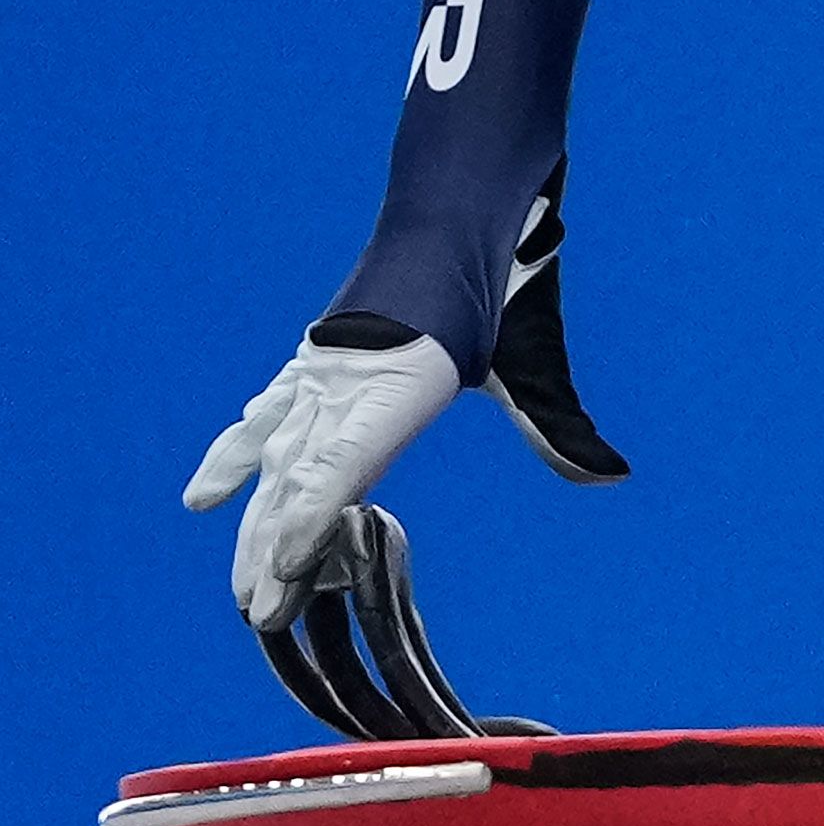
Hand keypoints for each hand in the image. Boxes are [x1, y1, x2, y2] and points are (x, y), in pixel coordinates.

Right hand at [186, 173, 626, 628]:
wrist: (452, 209)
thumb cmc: (498, 286)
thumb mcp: (533, 358)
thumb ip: (560, 424)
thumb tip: (613, 477)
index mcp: (401, 380)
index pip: (346, 460)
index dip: (313, 514)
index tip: (289, 564)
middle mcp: (347, 378)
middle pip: (298, 475)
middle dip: (276, 548)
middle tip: (261, 615)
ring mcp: (320, 371)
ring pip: (272, 458)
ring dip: (254, 525)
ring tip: (244, 588)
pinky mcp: (313, 364)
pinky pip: (264, 420)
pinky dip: (235, 459)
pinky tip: (209, 497)